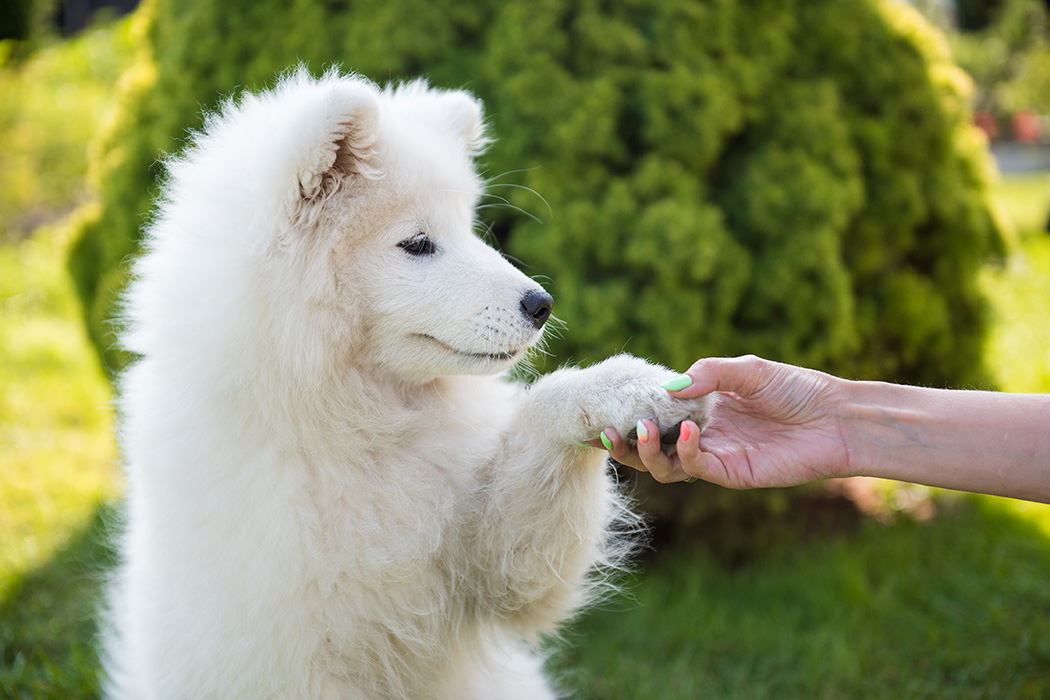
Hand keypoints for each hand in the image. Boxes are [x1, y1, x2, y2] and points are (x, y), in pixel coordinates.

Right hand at [604, 355, 851, 487]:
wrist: (838, 418)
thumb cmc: (797, 389)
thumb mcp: (748, 370)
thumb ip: (707, 374)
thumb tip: (666, 389)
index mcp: (701, 408)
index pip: (653, 415)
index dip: (627, 416)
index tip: (601, 411)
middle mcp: (701, 435)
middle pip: (649, 448)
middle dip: (624, 444)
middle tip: (609, 431)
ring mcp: (714, 456)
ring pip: (664, 466)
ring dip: (645, 452)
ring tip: (641, 430)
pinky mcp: (731, 473)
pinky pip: (695, 469)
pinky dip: (684, 452)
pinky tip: (690, 432)